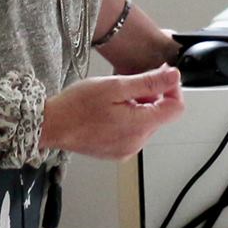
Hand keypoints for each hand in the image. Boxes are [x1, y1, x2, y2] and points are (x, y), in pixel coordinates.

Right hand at [41, 67, 183, 160]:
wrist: (51, 126)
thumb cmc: (77, 105)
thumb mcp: (114, 86)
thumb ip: (148, 82)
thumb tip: (174, 76)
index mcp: (140, 125)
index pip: (176, 108)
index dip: (172, 88)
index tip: (160, 75)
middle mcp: (138, 142)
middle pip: (161, 115)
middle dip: (151, 97)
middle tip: (127, 84)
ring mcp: (128, 150)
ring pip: (147, 123)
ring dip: (138, 108)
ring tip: (114, 99)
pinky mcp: (118, 152)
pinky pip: (133, 133)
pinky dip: (128, 119)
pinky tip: (109, 112)